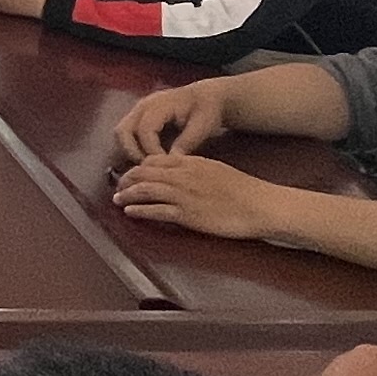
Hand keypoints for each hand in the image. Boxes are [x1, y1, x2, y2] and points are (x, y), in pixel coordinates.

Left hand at [108, 151, 292, 242]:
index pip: (156, 160)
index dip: (140, 167)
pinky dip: (139, 210)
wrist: (259, 204)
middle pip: (145, 173)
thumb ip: (196, 169)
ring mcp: (183, 195)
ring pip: (146, 190)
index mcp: (192, 162)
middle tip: (118, 185)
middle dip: (127, 179)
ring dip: (127, 194)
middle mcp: (183, 175)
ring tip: (117, 199)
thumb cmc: (243, 190)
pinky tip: (130, 212)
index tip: (133, 173)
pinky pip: (156, 211)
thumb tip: (181, 171)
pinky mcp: (187, 215)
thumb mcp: (217, 170)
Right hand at [111, 80, 236, 166]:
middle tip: (149, 168)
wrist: (208, 97)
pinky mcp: (139, 119)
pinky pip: (127, 136)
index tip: (165, 165)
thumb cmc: (207, 110)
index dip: (152, 151)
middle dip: (132, 153)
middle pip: (123, 131)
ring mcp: (138, 111)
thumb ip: (186, 142)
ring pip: (121, 134)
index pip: (145, 130)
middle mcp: (143, 106)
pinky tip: (149, 161)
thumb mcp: (203, 126)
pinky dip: (133, 149)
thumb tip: (171, 160)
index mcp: (159, 104)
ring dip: (130, 152)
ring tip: (149, 166)